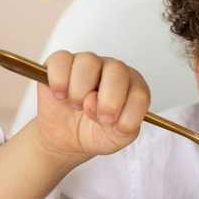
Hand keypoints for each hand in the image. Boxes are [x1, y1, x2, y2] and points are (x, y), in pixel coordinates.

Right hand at [33, 50, 150, 160]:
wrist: (66, 137)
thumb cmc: (96, 132)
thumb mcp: (116, 138)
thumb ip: (124, 127)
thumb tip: (103, 109)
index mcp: (133, 88)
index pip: (140, 93)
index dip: (127, 112)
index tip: (112, 124)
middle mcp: (113, 71)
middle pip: (117, 70)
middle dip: (107, 100)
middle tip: (94, 116)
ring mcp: (88, 63)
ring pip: (88, 62)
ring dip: (79, 91)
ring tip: (76, 106)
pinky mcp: (61, 62)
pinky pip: (61, 60)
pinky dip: (59, 81)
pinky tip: (60, 95)